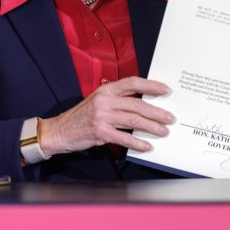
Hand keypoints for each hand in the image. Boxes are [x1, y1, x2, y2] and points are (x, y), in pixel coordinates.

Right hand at [39, 77, 173, 154]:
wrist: (59, 130)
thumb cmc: (81, 116)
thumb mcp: (97, 100)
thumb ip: (117, 99)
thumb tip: (142, 102)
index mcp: (105, 89)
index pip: (132, 82)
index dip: (150, 85)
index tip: (165, 90)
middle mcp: (104, 100)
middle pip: (137, 104)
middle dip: (157, 111)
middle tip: (169, 117)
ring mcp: (102, 116)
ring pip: (133, 120)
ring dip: (152, 127)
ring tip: (163, 131)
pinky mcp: (100, 132)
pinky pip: (124, 138)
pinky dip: (137, 143)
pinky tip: (146, 146)